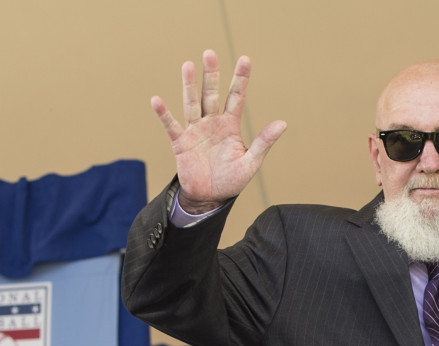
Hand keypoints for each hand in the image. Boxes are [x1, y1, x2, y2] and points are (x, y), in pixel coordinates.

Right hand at [150, 51, 286, 212]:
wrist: (210, 198)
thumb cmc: (231, 180)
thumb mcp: (251, 162)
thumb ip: (264, 142)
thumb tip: (283, 123)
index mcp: (230, 125)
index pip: (236, 97)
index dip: (240, 79)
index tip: (245, 59)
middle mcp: (212, 123)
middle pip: (211, 94)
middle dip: (211, 75)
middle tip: (210, 53)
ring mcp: (195, 131)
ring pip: (192, 104)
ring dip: (189, 86)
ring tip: (188, 65)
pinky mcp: (180, 143)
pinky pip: (171, 126)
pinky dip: (164, 114)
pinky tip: (156, 100)